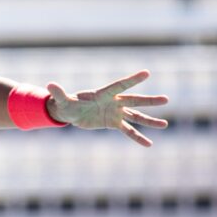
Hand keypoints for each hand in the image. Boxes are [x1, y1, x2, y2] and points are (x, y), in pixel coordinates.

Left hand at [46, 70, 168, 146]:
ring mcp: (115, 112)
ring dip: (149, 120)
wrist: (70, 112)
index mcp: (103, 93)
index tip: (146, 73)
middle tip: (166, 99)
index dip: (132, 80)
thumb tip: (50, 86)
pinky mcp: (113, 123)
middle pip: (133, 100)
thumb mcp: (62, 100)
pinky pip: (128, 131)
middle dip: (149, 101)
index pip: (119, 86)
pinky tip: (149, 144)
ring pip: (135, 116)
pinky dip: (137, 137)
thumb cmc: (67, 103)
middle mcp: (113, 102)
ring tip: (165, 124)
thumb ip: (59, 93)